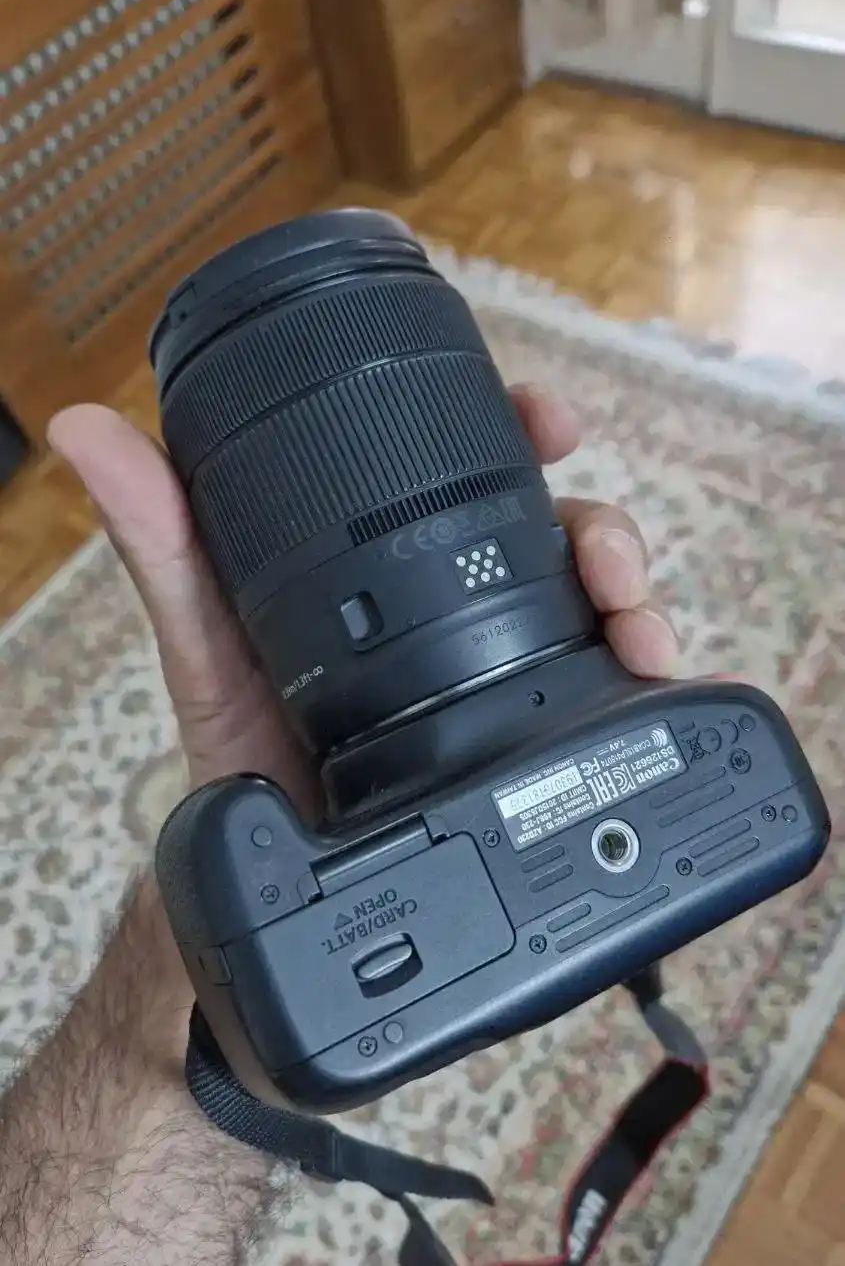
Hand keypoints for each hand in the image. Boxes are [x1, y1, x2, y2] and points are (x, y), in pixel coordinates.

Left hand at [48, 388, 678, 805]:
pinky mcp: (536, 739)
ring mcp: (503, 673)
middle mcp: (458, 611)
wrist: (281, 891)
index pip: (466, 470)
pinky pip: (607, 693)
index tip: (547, 418)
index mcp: (388, 566)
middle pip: (555, 531)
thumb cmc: (243, 755)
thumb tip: (87, 428)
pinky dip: (645, 680)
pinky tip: (657, 684)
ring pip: (594, 606)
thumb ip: (163, 542)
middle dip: (601, 525)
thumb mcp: (207, 639)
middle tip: (607, 558)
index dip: (516, 429)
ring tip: (638, 633)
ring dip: (635, 600)